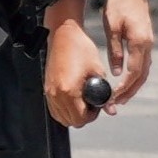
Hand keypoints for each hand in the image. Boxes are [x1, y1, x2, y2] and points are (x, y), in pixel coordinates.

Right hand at [44, 0, 105, 128]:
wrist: (64, 36)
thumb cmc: (81, 49)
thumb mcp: (98, 71)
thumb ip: (104, 93)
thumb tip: (111, 109)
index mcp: (69, 90)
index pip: (81, 118)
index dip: (93, 115)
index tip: (99, 106)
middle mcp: (56, 94)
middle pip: (71, 121)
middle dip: (84, 116)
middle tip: (93, 103)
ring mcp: (49, 93)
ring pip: (61, 118)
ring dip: (74, 114)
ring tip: (84, 100)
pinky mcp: (46, 89)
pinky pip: (55, 109)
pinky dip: (65, 110)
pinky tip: (74, 99)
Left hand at [102, 0, 153, 109]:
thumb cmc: (119, 4)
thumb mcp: (112, 27)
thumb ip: (115, 50)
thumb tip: (116, 72)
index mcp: (140, 42)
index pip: (135, 72)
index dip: (125, 87)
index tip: (114, 96)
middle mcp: (148, 45)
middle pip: (142, 75)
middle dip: (131, 91)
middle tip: (118, 103)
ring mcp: (149, 43)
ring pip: (144, 70)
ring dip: (134, 85)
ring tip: (122, 96)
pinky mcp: (146, 40)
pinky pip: (143, 63)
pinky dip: (136, 75)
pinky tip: (128, 80)